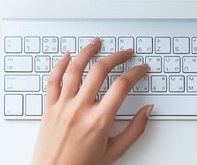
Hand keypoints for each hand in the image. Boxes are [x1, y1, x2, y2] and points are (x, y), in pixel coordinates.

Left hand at [31, 38, 152, 164]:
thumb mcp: (114, 152)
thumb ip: (134, 130)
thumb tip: (147, 111)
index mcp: (99, 121)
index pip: (122, 86)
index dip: (136, 73)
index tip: (142, 69)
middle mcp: (80, 110)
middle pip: (100, 70)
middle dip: (117, 57)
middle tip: (126, 53)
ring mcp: (62, 106)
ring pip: (75, 69)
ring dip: (88, 51)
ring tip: (96, 43)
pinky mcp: (49, 108)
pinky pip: (53, 80)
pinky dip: (60, 65)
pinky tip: (68, 56)